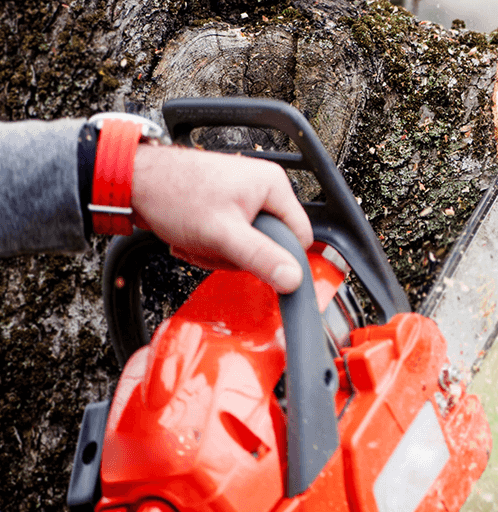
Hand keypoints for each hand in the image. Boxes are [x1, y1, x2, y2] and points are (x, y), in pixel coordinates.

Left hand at [130, 145, 313, 293]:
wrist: (132, 181)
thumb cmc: (172, 193)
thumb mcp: (223, 234)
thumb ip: (261, 258)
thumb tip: (293, 279)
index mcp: (273, 185)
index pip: (299, 236)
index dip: (278, 257)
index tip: (252, 260)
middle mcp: (261, 187)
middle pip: (270, 243)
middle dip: (238, 254)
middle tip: (214, 246)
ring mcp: (242, 197)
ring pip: (247, 245)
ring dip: (219, 252)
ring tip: (197, 239)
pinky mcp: (224, 206)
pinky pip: (229, 239)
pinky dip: (209, 245)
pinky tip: (191, 237)